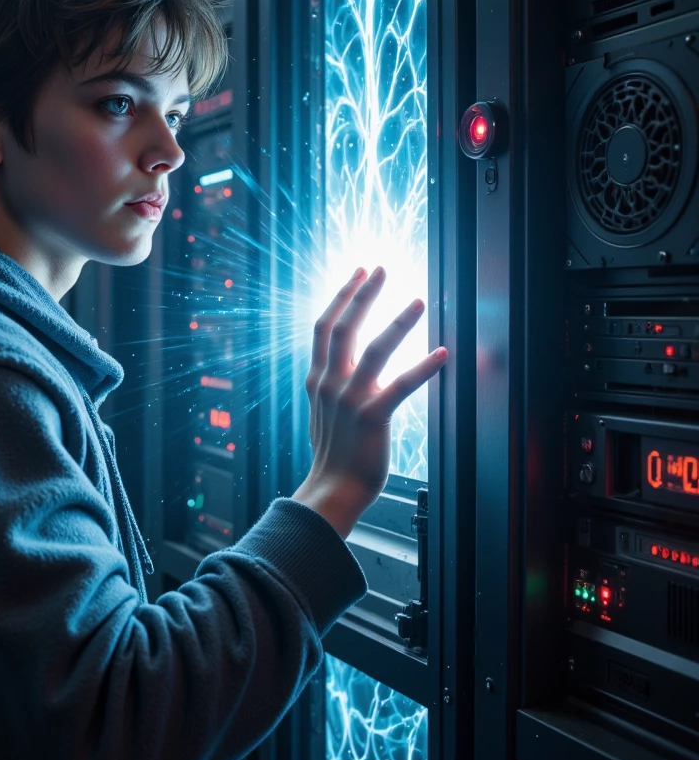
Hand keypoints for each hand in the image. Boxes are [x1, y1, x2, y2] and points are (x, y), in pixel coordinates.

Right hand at [291, 266, 447, 537]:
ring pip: (373, 349)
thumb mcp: (322, 413)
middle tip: (382, 269)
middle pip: (344, 327)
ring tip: (418, 300)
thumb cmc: (334, 456)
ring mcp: (350, 400)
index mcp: (317, 380)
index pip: (325, 327)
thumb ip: (329, 386)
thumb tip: (338, 367)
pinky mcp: (372, 418)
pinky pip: (401, 385)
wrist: (333, 490)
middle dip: (364, 294)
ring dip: (398, 322)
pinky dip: (423, 367)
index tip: (358, 273)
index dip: (342, 297)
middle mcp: (330, 384)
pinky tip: (442, 352)